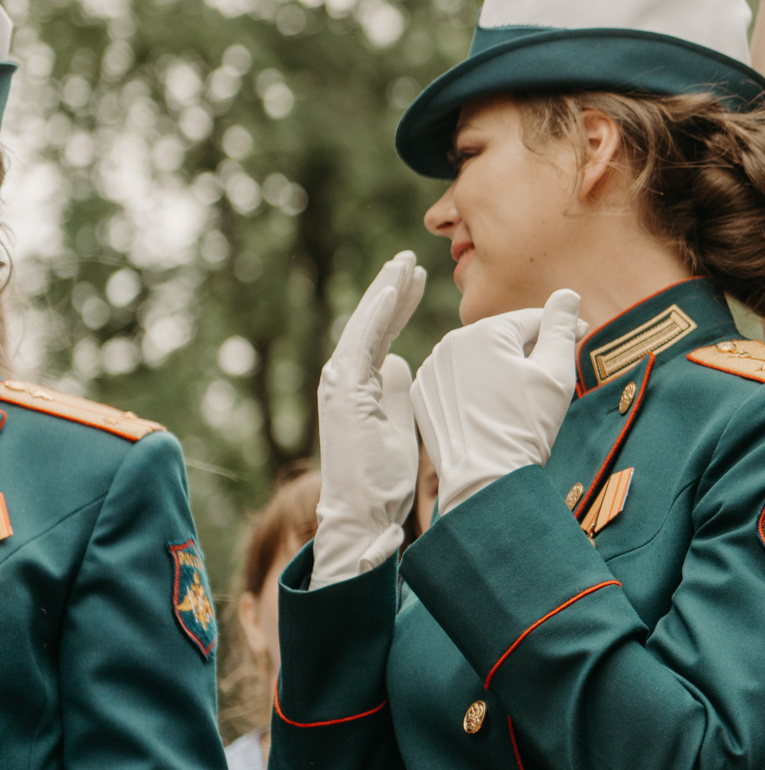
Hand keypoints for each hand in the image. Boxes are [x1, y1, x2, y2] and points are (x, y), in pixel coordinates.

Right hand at [313, 252, 426, 583]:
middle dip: (391, 289)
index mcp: (359, 382)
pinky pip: (361, 342)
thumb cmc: (382, 475)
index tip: (418, 279)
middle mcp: (344, 376)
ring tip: (405, 263)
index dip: (399, 305)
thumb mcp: (396, 420)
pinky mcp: (342, 389)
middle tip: (412, 259)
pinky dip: (377, 314)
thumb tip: (397, 362)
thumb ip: (393, 389)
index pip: (381, 333)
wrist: (362, 510)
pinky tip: (393, 290)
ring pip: (364, 325)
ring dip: (384, 291)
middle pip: (371, 323)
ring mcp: (340, 381)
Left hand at [409, 290, 582, 515]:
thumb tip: (567, 293)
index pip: (532, 320)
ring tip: (518, 399)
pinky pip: (456, 380)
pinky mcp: (423, 394)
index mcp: (486, 330)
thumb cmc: (527, 424)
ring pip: (477, 357)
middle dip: (527, 351)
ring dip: (499, 368)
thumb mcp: (557, 372)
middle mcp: (451, 341)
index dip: (561, 330)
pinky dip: (474, 387)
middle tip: (548, 381)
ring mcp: (432, 369)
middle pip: (503, 338)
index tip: (582, 340)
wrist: (486, 478)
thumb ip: (562, 326)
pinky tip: (491, 409)